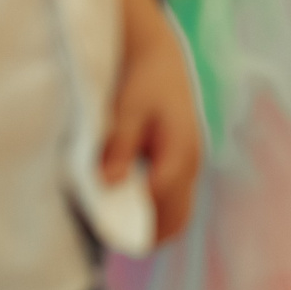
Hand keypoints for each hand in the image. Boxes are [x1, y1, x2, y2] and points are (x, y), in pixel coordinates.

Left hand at [101, 0, 201, 247]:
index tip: (99, 224)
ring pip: (178, 214)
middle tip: (107, 231)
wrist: (159, 56)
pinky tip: (125, 201)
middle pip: (176, 220)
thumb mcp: (126, 109)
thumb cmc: (141, 80)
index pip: (159, 202)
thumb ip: (119, 146)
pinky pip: (174, 201)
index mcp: (180, 152)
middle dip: (145, 232)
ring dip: (150, 223)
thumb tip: (110, 183)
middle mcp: (191, 165)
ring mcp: (190, 166)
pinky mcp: (183, 164)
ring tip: (114, 220)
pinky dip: (153, 211)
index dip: (131, 219)